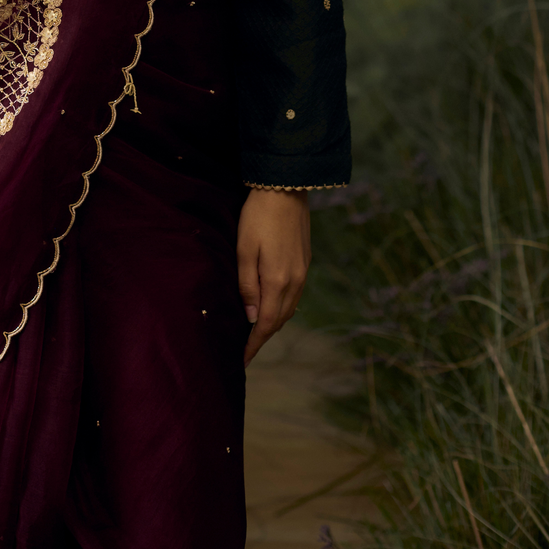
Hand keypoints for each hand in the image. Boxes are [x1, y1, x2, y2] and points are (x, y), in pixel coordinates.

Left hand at [237, 187, 310, 365]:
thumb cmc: (258, 217)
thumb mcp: (244, 250)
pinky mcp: (306, 262)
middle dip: (262, 337)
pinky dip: (281, 307)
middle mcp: (295, 282)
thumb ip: (247, 285)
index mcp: (278, 281)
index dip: (253, 344)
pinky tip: (270, 305)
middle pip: (279, 320)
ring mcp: (303, 272)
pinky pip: (294, 295)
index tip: (242, 360)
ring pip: (288, 309)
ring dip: (273, 322)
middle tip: (245, 348)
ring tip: (255, 331)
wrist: (285, 187)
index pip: (265, 324)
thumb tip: (251, 317)